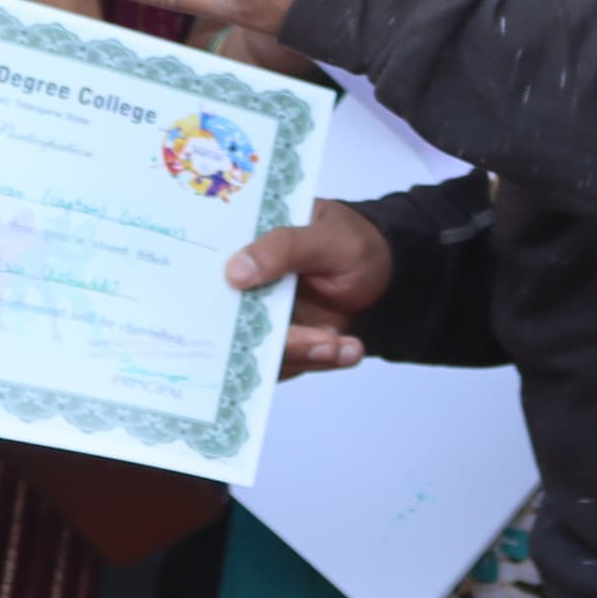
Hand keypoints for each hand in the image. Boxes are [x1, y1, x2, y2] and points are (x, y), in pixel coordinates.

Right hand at [224, 201, 391, 376]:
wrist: (388, 274)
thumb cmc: (354, 243)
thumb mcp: (327, 235)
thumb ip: (283, 248)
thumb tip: (235, 271)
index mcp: (249, 242)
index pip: (212, 263)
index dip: (208, 285)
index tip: (230, 303)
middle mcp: (250, 284)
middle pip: (235, 319)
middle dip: (274, 335)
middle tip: (315, 339)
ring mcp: (268, 316)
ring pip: (265, 349)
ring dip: (304, 352)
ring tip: (337, 345)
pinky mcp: (289, 342)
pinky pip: (294, 362)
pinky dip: (321, 360)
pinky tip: (348, 350)